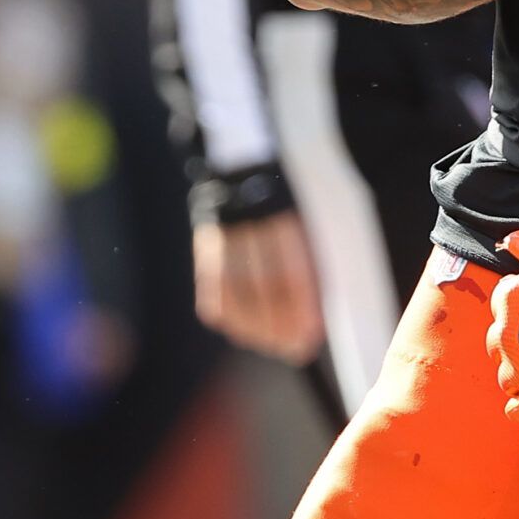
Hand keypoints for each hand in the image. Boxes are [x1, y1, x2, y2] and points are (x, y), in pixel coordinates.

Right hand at [191, 211, 325, 364]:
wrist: (243, 170)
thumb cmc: (288, 209)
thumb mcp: (307, 223)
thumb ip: (311, 263)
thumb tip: (314, 316)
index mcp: (283, 213)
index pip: (292, 268)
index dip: (302, 307)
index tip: (312, 334)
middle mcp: (249, 224)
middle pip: (264, 285)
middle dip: (281, 325)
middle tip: (297, 348)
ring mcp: (222, 237)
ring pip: (235, 296)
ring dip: (257, 329)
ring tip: (277, 345)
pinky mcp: (204, 249)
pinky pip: (213, 296)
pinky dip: (232, 320)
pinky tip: (248, 333)